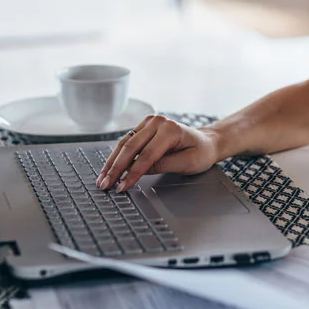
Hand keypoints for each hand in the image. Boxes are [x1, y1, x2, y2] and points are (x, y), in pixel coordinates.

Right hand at [97, 115, 219, 191]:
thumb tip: (139, 171)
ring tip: (103, 179)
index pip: (147, 154)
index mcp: (171, 129)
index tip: (122, 186)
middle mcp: (158, 122)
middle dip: (116, 168)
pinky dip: (117, 156)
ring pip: (124, 144)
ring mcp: (149, 123)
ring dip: (112, 162)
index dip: (133, 172)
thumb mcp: (188, 163)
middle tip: (105, 185)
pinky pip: (127, 142)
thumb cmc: (201, 152)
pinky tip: (109, 168)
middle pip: (131, 147)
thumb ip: (164, 165)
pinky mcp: (143, 127)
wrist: (206, 142)